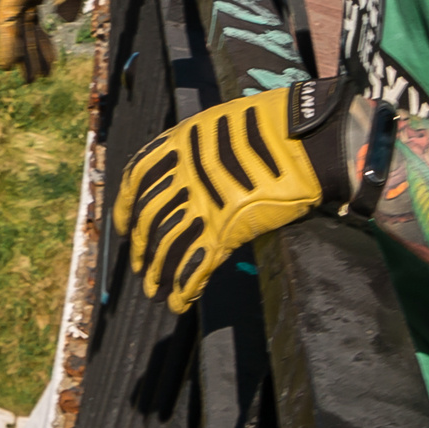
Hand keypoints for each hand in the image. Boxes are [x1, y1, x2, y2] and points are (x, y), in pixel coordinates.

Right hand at [0, 0, 113, 77]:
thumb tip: (64, 21)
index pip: (8, 14)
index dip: (6, 41)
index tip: (5, 66)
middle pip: (17, 22)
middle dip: (22, 51)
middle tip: (29, 80)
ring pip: (28, 19)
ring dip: (33, 45)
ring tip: (42, 72)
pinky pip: (37, 10)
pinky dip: (42, 30)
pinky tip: (47, 47)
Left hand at [112, 80, 358, 310]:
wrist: (307, 139)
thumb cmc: (272, 126)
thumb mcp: (220, 126)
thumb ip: (198, 151)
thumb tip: (189, 174)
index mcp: (178, 145)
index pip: (138, 181)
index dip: (125, 208)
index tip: (122, 227)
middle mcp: (184, 175)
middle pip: (150, 218)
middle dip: (142, 248)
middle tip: (141, 269)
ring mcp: (204, 203)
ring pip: (169, 244)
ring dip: (160, 273)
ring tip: (155, 292)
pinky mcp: (228, 229)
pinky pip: (198, 263)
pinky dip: (186, 286)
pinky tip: (180, 301)